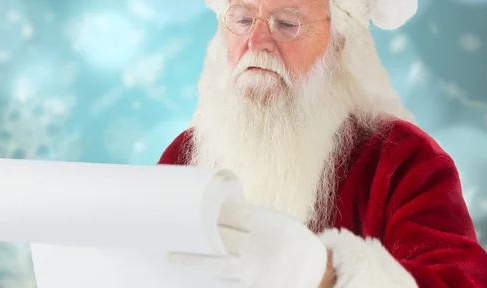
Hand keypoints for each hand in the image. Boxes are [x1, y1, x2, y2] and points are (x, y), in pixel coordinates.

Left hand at [168, 201, 327, 286]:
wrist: (317, 273)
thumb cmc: (292, 241)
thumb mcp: (277, 221)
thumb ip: (250, 218)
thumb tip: (218, 210)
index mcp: (267, 225)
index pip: (232, 215)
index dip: (211, 212)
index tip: (191, 208)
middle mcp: (260, 248)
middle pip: (220, 239)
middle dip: (196, 234)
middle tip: (172, 230)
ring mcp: (256, 272)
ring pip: (218, 266)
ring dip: (194, 262)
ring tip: (172, 258)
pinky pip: (228, 284)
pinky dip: (211, 281)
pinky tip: (194, 279)